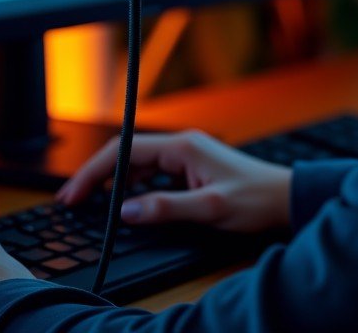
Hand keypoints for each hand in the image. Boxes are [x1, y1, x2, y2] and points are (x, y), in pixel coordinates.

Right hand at [57, 130, 291, 232]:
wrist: (285, 197)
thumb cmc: (255, 198)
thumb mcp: (209, 208)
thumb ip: (165, 208)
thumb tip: (125, 211)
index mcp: (183, 147)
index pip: (125, 151)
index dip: (94, 172)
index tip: (73, 193)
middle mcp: (182, 145)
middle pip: (127, 155)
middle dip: (98, 176)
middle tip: (72, 201)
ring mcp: (187, 156)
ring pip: (139, 164)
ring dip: (114, 182)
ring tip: (91, 203)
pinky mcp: (192, 168)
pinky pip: (153, 173)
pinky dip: (133, 186)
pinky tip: (126, 203)